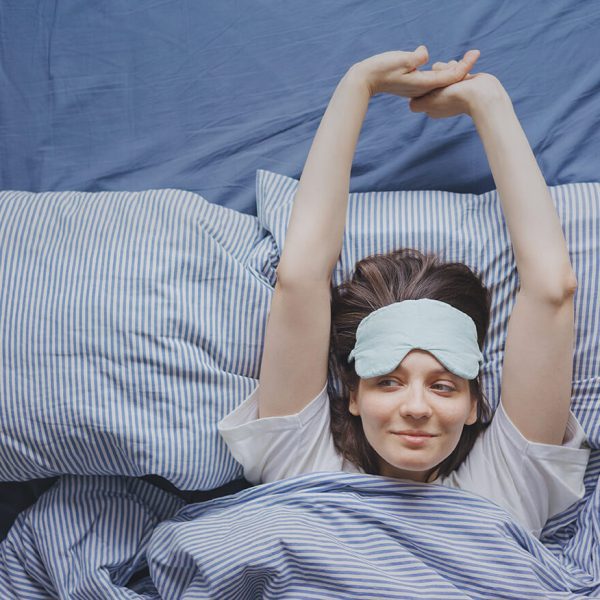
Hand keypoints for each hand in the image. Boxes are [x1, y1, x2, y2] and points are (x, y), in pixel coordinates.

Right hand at [353, 45, 479, 98]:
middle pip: (448, 80)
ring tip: (463, 61)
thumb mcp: (400, 60)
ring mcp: (417, 88)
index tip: (476, 53)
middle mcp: (423, 88)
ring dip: (451, 71)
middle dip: (462, 69)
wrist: (366, 80)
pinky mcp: (412, 85)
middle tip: (473, 54)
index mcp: (423, 83)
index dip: (465, 65)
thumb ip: (415, 58)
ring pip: (440, 81)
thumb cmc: (381, 68)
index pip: (451, 76)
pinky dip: (440, 72)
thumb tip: (425, 54)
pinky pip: (431, 80)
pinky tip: (442, 65)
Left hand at [409, 67, 506, 118]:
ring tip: (456, 73)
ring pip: (443, 73)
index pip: (421, 88)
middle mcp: (441, 101)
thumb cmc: (456, 98)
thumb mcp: (431, 102)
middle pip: (432, 78)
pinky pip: (455, 70)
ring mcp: (453, 92)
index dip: (425, 84)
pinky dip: (459, 67)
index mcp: (431, 108)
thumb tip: (410, 105)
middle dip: (439, 75)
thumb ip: (419, 104)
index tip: (431, 84)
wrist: (483, 95)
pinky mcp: (464, 83)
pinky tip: (465, 72)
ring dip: (449, 69)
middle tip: (446, 80)